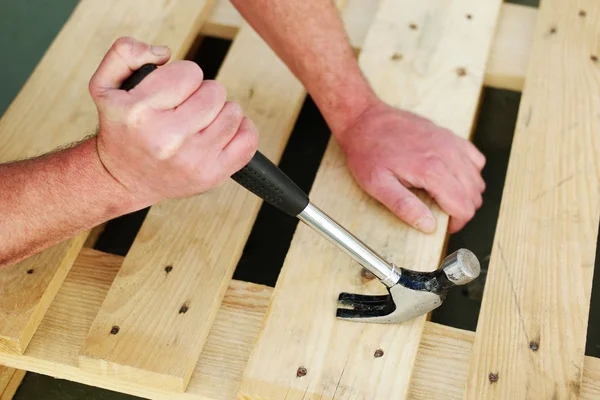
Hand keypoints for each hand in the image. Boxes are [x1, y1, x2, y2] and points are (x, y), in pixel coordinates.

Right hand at [89, 37, 257, 204]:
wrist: (122, 180)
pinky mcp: (211, 175)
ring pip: (233, 113)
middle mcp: (167, 138)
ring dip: (220, 112)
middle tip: (186, 108)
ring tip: (199, 123)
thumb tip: (165, 53)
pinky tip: (221, 133)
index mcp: (140, 112)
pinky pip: (248, 141)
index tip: (172, 92)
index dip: (183, 77)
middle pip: (215, 91)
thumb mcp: (104, 86)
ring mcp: (192, 160)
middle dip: (203, 94)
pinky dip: (241, 131)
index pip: (190, 72)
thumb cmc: (120, 130)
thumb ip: (125, 52)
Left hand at [335, 101, 485, 233]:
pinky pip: (474, 157)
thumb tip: (428, 226)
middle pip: (474, 194)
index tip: (443, 226)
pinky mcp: (448, 134)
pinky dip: (470, 172)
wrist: (364, 120)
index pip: (463, 207)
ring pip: (477, 177)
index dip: (456, 223)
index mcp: (430, 170)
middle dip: (462, 210)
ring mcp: (450, 142)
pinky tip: (452, 178)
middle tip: (443, 215)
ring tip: (445, 199)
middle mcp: (446, 154)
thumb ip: (404, 206)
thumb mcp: (377, 185)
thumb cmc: (367, 152)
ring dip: (467, 193)